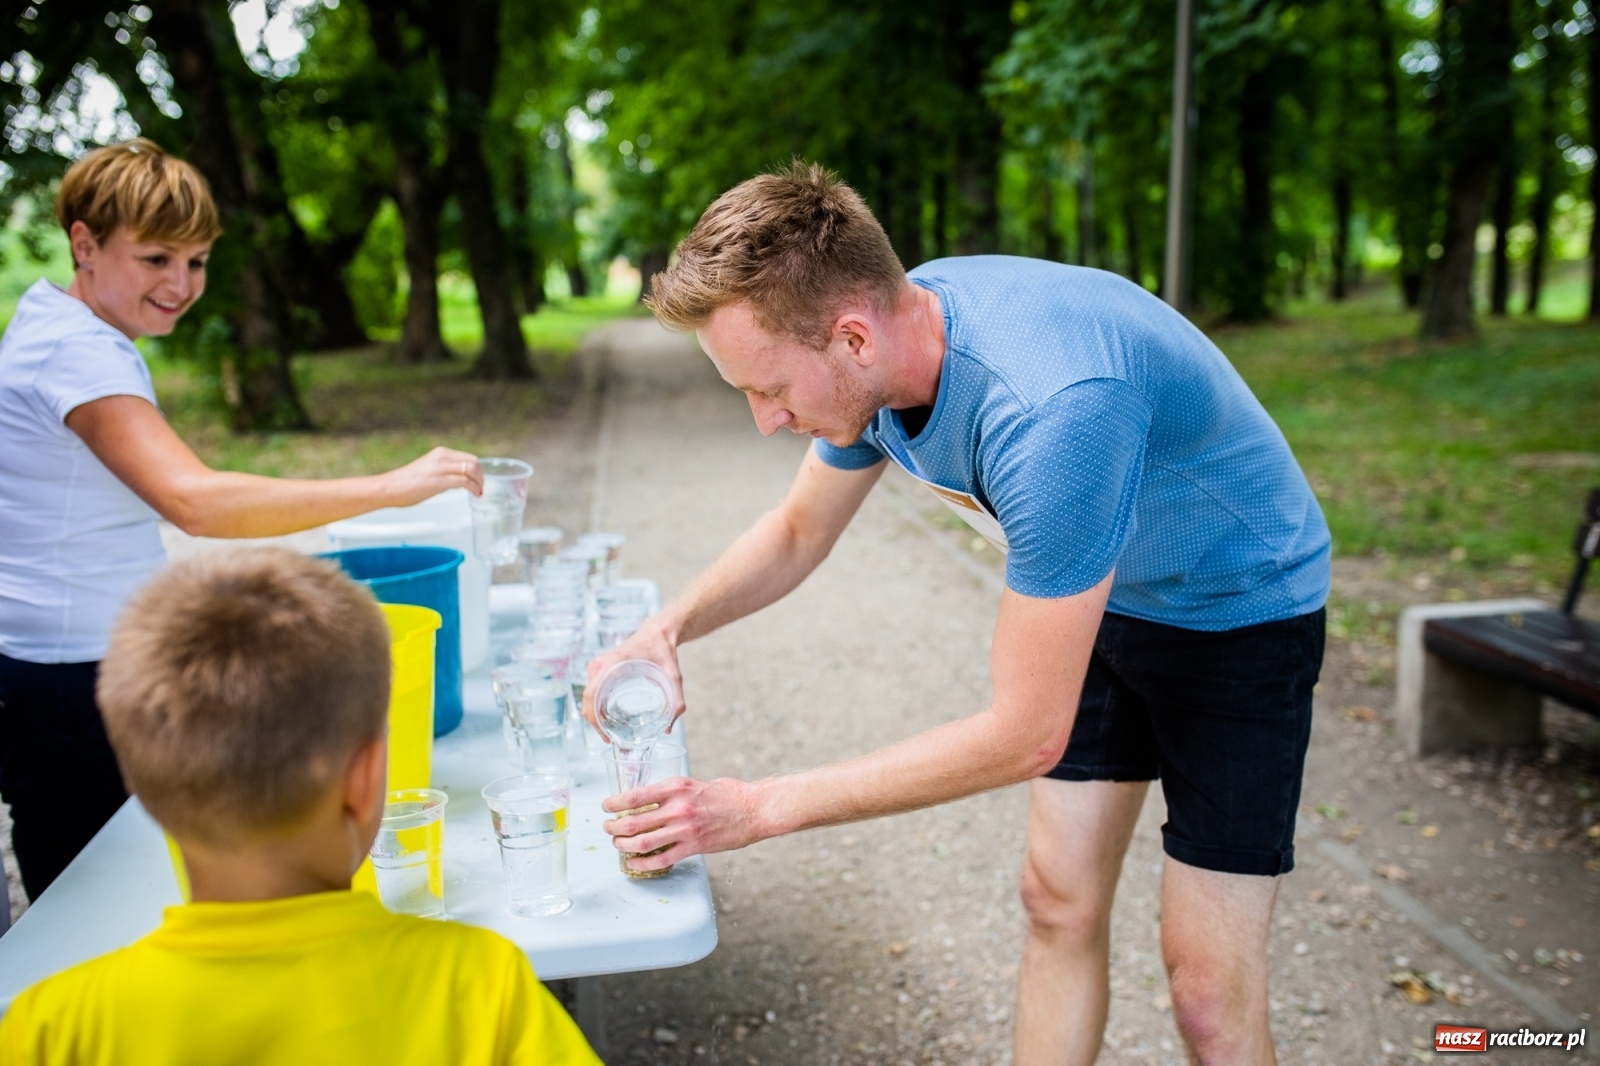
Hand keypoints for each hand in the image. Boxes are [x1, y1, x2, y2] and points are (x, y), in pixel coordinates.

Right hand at [383, 447, 482, 504]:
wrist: (389, 488)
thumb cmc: (406, 483)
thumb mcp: (429, 469)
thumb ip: (444, 470)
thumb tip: (459, 479)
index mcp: (440, 453)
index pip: (469, 457)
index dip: (478, 470)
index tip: (479, 481)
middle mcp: (442, 457)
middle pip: (474, 462)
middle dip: (481, 476)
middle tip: (481, 488)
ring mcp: (440, 468)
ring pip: (472, 470)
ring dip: (479, 483)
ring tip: (479, 492)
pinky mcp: (439, 481)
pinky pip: (465, 482)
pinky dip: (474, 488)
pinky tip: (475, 494)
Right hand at [583, 617, 686, 733]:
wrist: (657, 632)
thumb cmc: (663, 650)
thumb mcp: (673, 675)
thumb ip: (676, 699)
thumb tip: (669, 728)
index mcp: (613, 663)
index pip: (591, 694)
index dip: (594, 718)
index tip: (605, 735)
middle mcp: (600, 664)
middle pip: (587, 699)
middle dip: (595, 722)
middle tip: (610, 739)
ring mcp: (597, 665)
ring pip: (588, 696)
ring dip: (594, 715)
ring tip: (610, 732)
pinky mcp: (600, 668)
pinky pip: (591, 690)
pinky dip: (596, 706)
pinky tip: (607, 719)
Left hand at [601, 776, 765, 872]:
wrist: (754, 808)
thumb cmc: (728, 793)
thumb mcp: (695, 783)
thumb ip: (673, 793)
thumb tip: (651, 801)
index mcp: (676, 787)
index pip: (636, 796)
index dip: (615, 803)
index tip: (606, 807)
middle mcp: (678, 808)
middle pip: (634, 821)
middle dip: (614, 828)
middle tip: (608, 829)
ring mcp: (685, 829)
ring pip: (643, 842)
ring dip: (624, 846)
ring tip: (618, 845)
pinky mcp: (694, 847)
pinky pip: (661, 859)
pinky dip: (643, 864)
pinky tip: (634, 863)